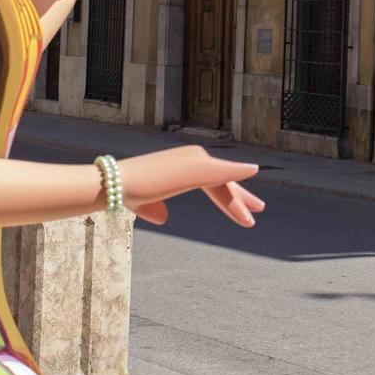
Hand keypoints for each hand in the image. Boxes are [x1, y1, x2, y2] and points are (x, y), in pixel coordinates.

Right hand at [115, 145, 265, 227]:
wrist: (116, 185)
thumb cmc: (127, 192)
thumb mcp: (145, 203)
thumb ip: (156, 208)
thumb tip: (164, 218)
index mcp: (183, 164)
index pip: (213, 181)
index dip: (230, 196)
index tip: (245, 211)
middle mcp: (191, 157)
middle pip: (223, 179)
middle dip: (240, 195)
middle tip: (259, 208)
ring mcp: (195, 160)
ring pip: (224, 182)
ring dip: (239, 199)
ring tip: (256, 212)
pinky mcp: (195, 167)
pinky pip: (222, 172)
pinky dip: (238, 171)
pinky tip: (253, 171)